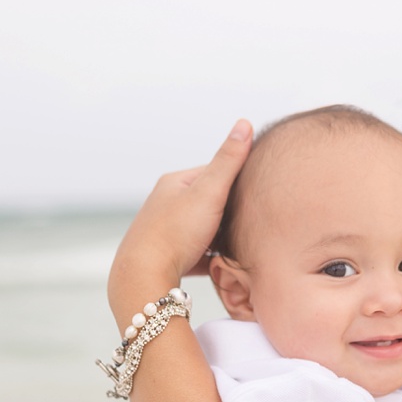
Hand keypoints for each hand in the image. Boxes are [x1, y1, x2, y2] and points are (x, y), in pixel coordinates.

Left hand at [108, 120, 253, 329]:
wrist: (144, 278)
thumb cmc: (176, 234)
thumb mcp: (209, 192)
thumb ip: (229, 160)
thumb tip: (244, 123)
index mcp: (174, 183)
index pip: (213, 172)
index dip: (237, 180)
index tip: (258, 191)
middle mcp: (165, 204)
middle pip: (208, 201)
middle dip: (230, 211)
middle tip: (252, 222)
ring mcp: (164, 231)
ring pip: (202, 229)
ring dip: (220, 236)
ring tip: (239, 245)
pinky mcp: (166, 257)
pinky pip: (195, 254)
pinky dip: (209, 258)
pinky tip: (221, 267)